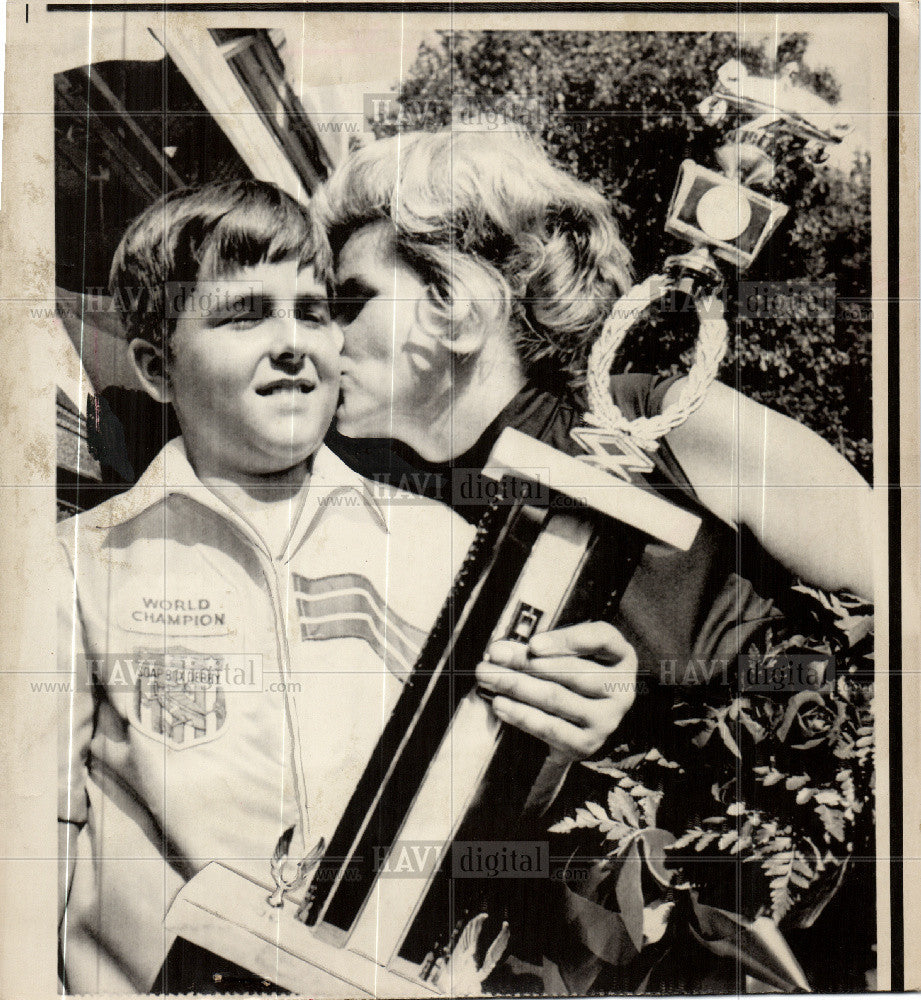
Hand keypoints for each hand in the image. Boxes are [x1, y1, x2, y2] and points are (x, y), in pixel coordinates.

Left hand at [475, 621, 637, 760]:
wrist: (579, 722)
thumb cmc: (570, 674)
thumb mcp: (568, 653)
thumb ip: (543, 646)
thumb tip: (501, 650)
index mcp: (621, 656)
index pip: (602, 639)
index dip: (567, 641)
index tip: (533, 644)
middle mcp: (621, 689)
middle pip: (572, 672)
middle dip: (527, 662)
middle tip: (494, 655)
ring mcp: (607, 719)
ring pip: (557, 698)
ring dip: (517, 686)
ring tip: (488, 677)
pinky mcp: (588, 744)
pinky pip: (550, 728)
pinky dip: (521, 715)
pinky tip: (499, 704)